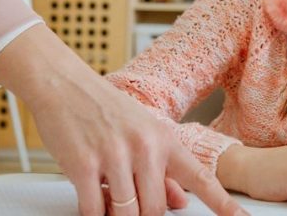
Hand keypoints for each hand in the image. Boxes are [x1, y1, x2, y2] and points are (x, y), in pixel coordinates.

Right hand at [0, 26, 244, 215]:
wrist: (63, 83)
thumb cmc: (102, 107)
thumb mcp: (142, 132)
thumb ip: (164, 171)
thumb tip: (180, 203)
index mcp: (163, 139)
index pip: (200, 178)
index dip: (223, 204)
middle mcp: (144, 146)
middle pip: (155, 209)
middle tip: (130, 204)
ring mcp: (114, 155)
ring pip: (126, 213)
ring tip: (107, 198)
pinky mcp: (83, 165)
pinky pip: (94, 210)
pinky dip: (93, 215)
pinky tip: (92, 204)